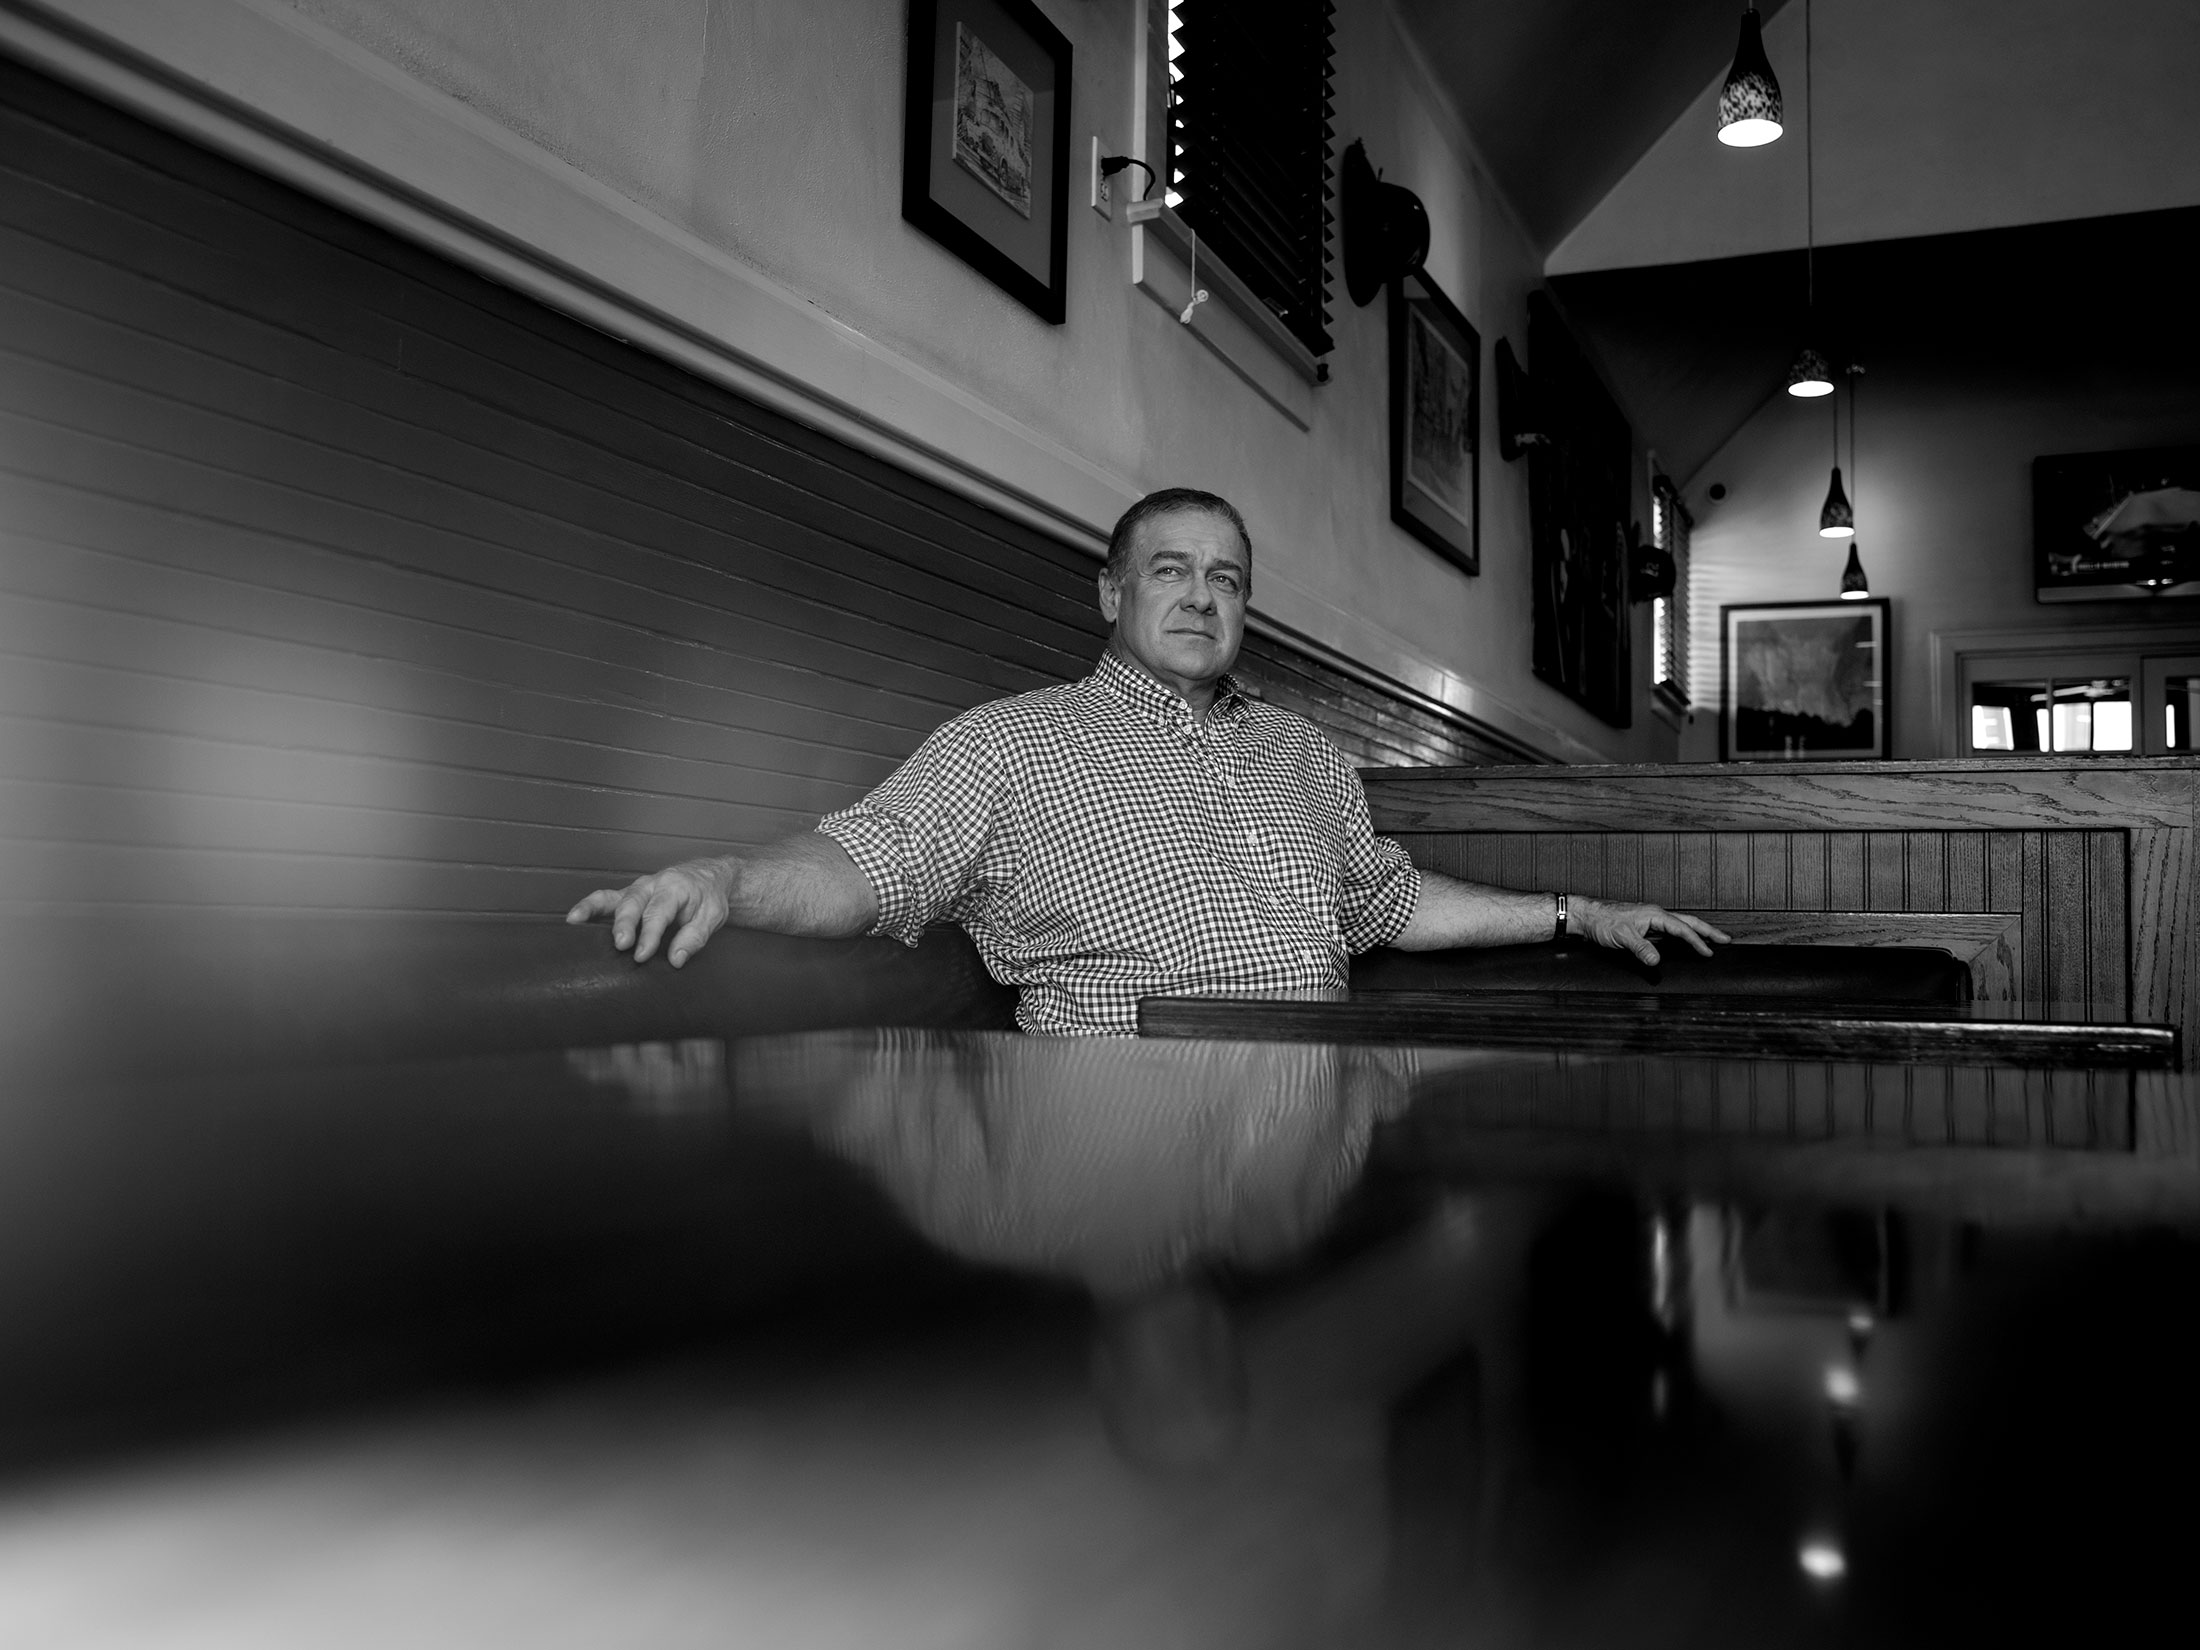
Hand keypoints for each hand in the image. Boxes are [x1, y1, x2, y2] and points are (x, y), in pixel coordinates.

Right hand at [565, 858, 732, 966]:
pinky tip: (573, 919)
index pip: (659, 912)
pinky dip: (589, 906)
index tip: (642, 955)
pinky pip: (605, 898)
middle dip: (624, 924)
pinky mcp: (628, 895)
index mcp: (675, 888)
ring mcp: (637, 889)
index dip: (650, 935)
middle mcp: (652, 885)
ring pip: (614, 897)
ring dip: (594, 909)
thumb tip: (676, 959)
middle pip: (633, 903)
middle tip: (620, 945)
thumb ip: (695, 938)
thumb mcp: (712, 918)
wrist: (709, 878)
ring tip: (576, 921)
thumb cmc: (709, 899)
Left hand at [1573, 897, 1730, 966]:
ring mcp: (1651, 920)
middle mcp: (1656, 915)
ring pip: (1680, 925)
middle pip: (1688, 922)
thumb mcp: (1622, 937)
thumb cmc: (1602, 921)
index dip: (1697, 941)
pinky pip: (1670, 931)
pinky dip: (1682, 936)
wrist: (1587, 916)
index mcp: (1655, 914)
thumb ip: (1641, 948)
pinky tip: (1685, 942)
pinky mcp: (1645, 926)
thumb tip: (1656, 961)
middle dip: (1708, 931)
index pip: (1682, 929)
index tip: (1709, 952)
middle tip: (1726, 939)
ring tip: (1712, 940)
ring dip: (1697, 932)